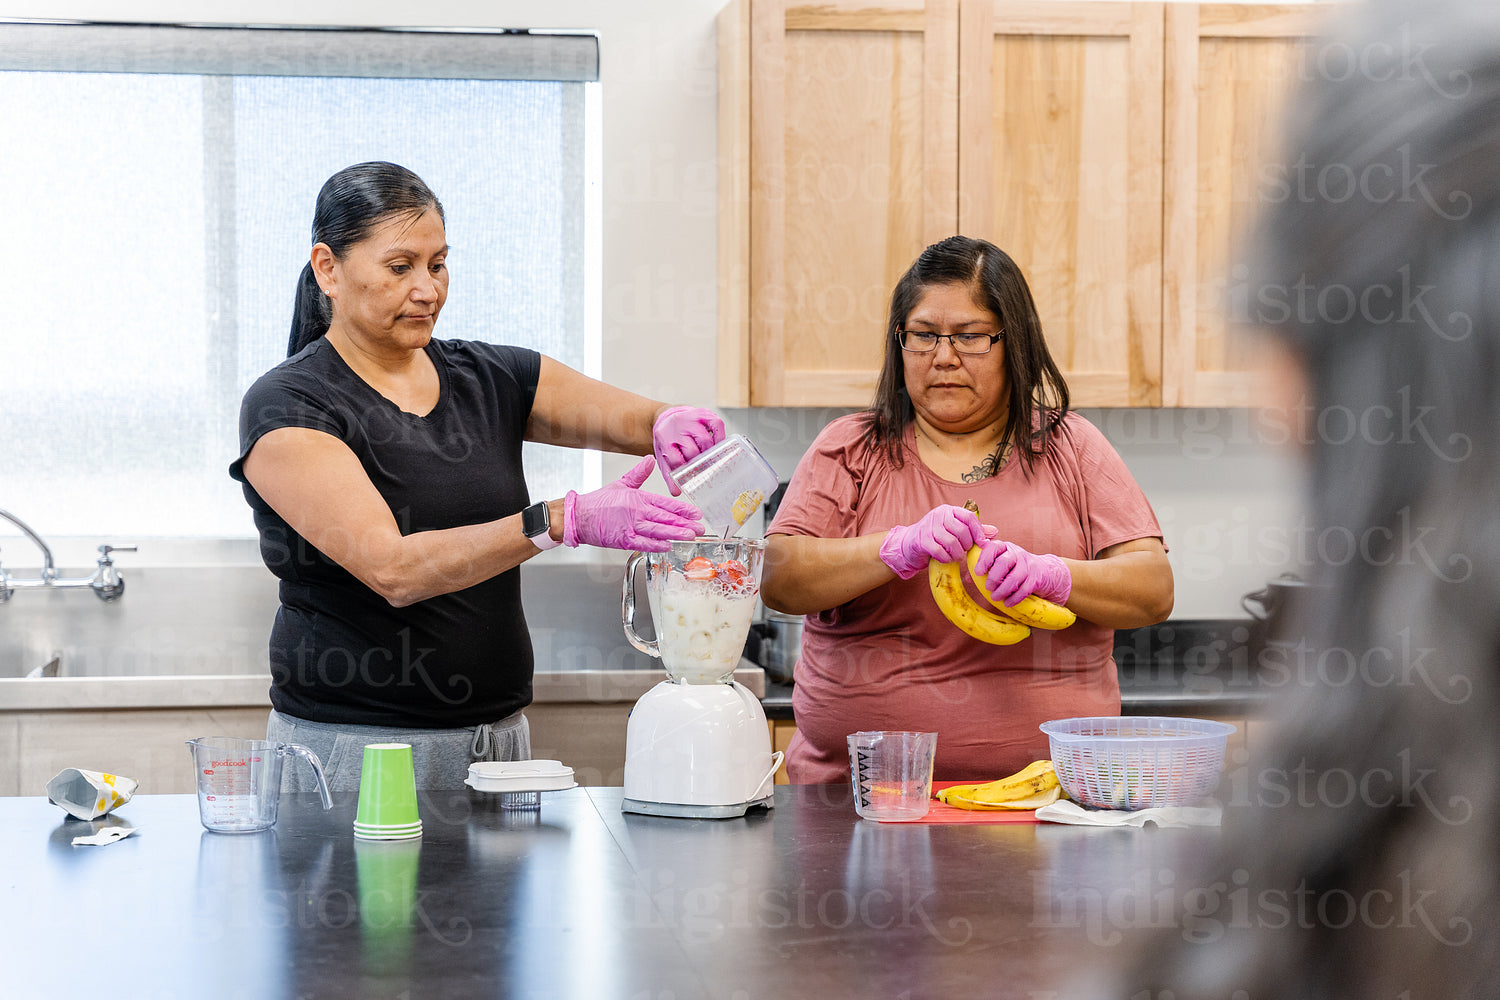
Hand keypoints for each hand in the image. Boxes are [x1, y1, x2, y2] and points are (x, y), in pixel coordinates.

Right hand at [563, 456, 703, 550]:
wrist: (578, 516)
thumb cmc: (598, 502)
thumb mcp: (621, 484)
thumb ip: (639, 474)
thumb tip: (650, 459)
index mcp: (638, 498)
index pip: (665, 504)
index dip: (682, 509)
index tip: (696, 513)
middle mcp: (636, 512)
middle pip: (665, 518)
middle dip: (685, 523)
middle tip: (700, 528)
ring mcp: (630, 526)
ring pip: (657, 530)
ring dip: (675, 533)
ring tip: (690, 536)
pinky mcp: (623, 539)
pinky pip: (642, 543)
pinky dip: (655, 545)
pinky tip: (667, 546)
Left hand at [652, 406, 724, 494]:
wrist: (668, 419)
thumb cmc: (669, 441)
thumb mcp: (664, 457)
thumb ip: (669, 475)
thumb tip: (676, 492)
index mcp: (664, 438)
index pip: (676, 460)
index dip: (686, 470)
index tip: (693, 476)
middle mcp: (677, 426)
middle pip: (692, 451)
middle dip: (699, 463)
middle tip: (705, 470)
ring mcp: (691, 418)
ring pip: (705, 440)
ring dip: (710, 453)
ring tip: (711, 459)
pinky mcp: (704, 413)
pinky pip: (717, 425)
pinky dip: (720, 437)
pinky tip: (719, 445)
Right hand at [878, 505, 993, 579]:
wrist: (909, 544)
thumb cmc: (936, 538)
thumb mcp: (955, 531)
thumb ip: (973, 530)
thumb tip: (994, 531)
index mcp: (948, 510)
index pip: (969, 517)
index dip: (978, 531)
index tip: (982, 543)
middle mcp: (938, 515)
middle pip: (962, 531)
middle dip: (967, 545)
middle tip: (964, 550)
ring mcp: (928, 527)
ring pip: (952, 542)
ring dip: (957, 554)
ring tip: (956, 556)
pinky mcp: (921, 541)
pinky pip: (940, 552)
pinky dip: (946, 558)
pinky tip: (946, 559)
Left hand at [972, 540, 1071, 606]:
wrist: (1043, 572)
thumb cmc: (1013, 569)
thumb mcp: (998, 565)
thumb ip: (983, 569)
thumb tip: (968, 578)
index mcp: (1004, 547)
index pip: (993, 547)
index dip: (984, 559)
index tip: (978, 572)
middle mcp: (1017, 553)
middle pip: (1005, 562)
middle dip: (994, 577)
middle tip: (987, 588)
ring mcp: (1029, 564)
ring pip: (1015, 577)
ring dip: (1003, 590)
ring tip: (995, 598)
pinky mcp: (1037, 577)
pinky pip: (1025, 588)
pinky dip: (1015, 598)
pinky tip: (1007, 603)